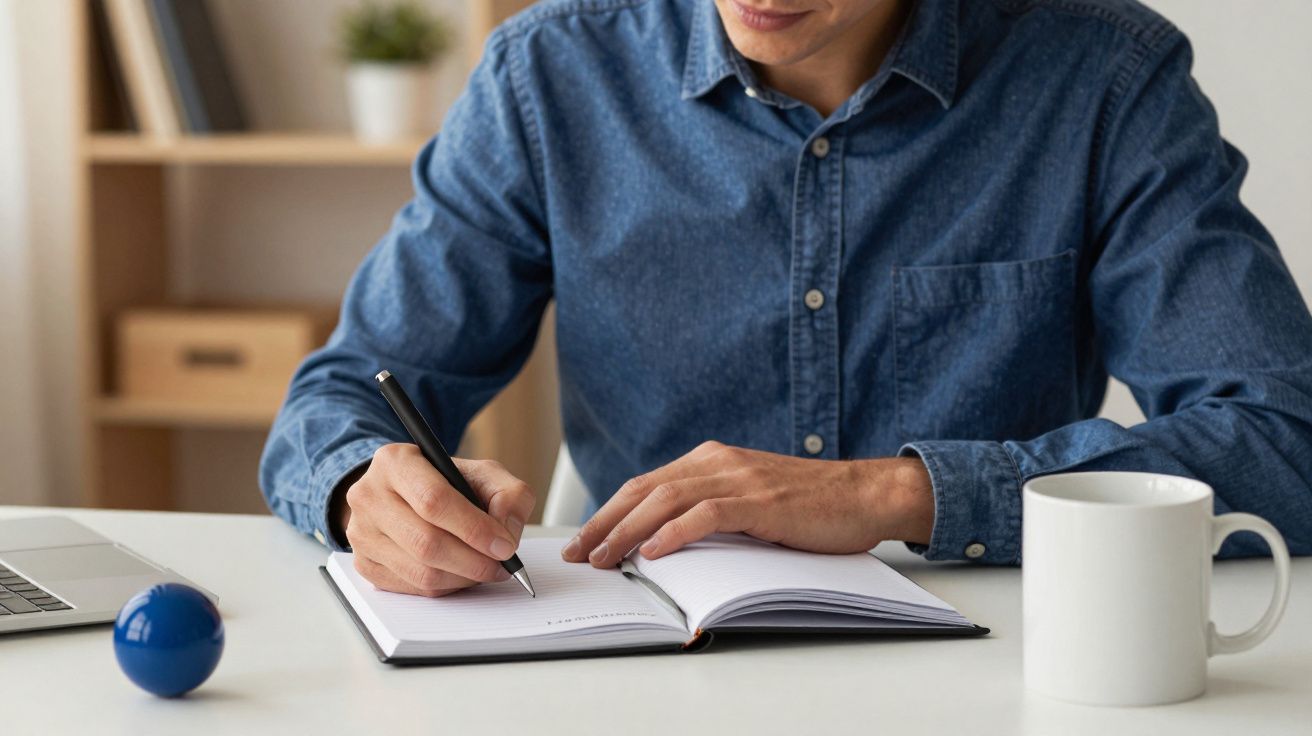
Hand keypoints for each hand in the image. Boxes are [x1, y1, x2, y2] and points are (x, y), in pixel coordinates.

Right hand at [343, 443, 534, 596]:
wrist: (404, 495)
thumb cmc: (445, 483)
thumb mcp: (483, 473)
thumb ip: (509, 495)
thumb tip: (507, 531)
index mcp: (395, 462)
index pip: (434, 500)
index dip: (474, 528)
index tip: (504, 546)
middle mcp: (369, 495)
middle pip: (425, 542)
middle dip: (473, 561)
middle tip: (501, 565)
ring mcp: (360, 532)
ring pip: (419, 571)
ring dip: (462, 578)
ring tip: (486, 569)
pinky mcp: (363, 563)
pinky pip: (411, 587)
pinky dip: (444, 587)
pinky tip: (460, 574)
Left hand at [561, 441, 933, 567]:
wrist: (865, 494)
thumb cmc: (811, 505)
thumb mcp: (751, 501)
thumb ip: (712, 509)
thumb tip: (665, 542)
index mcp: (712, 460)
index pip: (646, 484)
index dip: (609, 511)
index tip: (584, 538)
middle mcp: (718, 462)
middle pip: (644, 489)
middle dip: (604, 522)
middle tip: (578, 552)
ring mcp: (739, 479)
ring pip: (666, 500)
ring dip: (628, 531)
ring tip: (605, 557)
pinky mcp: (761, 501)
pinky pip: (706, 514)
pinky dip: (674, 532)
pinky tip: (652, 552)